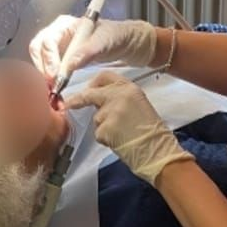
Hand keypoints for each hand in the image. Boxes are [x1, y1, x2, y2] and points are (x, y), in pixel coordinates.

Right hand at [29, 16, 157, 83]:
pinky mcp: (64, 60)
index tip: (56, 75)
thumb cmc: (118, 35)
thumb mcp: (106, 40)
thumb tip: (70, 64)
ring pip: (42, 61)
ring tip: (55, 90)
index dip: (49, 59)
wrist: (129, 44)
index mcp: (65, 25)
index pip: (47, 41)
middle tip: (52, 85)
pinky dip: (53, 79)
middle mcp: (58, 35)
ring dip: (45, 75)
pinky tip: (59, 88)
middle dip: (42, 68)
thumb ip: (88, 50)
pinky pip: (52, 69)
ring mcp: (60, 48)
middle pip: (38, 50)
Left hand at [63, 72, 193, 184]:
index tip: (87, 89)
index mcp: (129, 88)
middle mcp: (118, 96)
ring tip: (122, 133)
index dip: (93, 84)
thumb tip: (99, 99)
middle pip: (90, 94)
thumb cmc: (151, 131)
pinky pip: (98, 133)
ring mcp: (110, 112)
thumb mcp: (139, 104)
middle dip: (78, 100)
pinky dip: (105, 138)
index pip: (104, 76)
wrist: (156, 150)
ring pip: (96, 118)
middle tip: (70, 104)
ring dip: (103, 126)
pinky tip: (119, 140)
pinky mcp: (104, 128)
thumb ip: (120, 97)